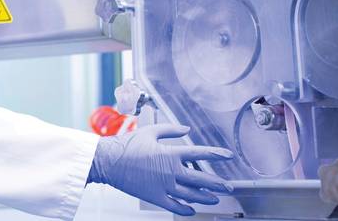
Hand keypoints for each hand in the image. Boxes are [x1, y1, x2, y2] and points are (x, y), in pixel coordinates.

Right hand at [87, 124, 233, 215]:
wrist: (108, 161)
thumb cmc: (127, 145)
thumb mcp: (150, 131)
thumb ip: (171, 130)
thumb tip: (187, 129)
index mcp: (171, 154)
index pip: (201, 153)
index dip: (217, 154)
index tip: (229, 156)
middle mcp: (170, 171)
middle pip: (201, 179)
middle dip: (217, 183)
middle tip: (228, 186)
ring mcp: (164, 186)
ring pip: (191, 194)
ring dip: (206, 197)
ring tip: (214, 198)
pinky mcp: (155, 197)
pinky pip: (175, 206)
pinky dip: (186, 209)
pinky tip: (192, 209)